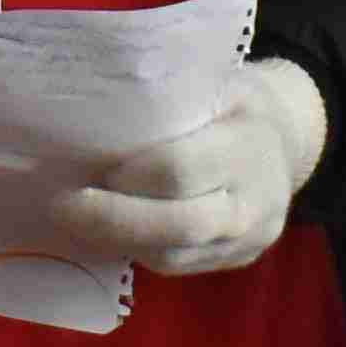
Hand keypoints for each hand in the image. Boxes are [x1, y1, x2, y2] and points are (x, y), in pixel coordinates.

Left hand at [50, 57, 329, 276]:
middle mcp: (255, 202)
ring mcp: (248, 239)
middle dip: (111, 219)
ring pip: (173, 256)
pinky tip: (103, 232)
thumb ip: (169, 95)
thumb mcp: (215, 80)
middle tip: (59, 206)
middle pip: (178, 225)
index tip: (86, 166)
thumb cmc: (234, 103)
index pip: (180, 170)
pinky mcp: (235, 260)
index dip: (129, 174)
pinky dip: (135, 250)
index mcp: (249, 145)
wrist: (286, 143)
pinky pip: (178, 266)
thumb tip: (92, 103)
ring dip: (116, 240)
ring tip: (71, 220)